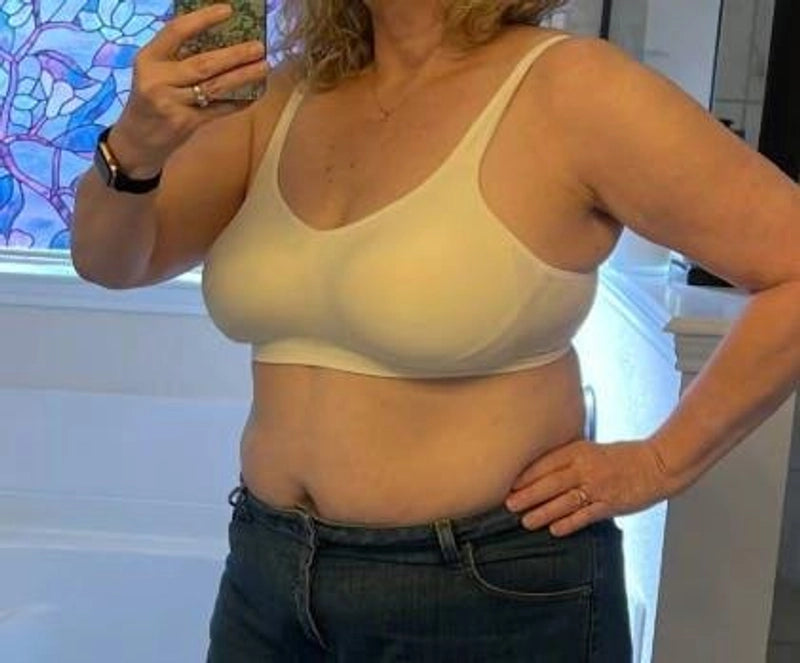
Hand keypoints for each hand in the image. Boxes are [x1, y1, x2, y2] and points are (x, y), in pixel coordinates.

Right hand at [116, 3, 268, 169]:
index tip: (227, 10)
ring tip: (263, 67)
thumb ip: (177, 56)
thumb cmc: (150, 99)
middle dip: (235, 55)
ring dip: (243, 77)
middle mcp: (158, 80)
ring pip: (214, 87)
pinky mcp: (186, 124)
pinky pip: (219, 110)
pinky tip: (254, 94)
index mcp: (148, 59)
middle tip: (259, 47)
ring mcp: (172, 104)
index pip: (176, 31)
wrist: (135, 141)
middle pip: (203, 63)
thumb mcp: (153, 72)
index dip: (203, 19)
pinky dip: (239, 102)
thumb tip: (220, 36)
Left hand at [504, 438, 677, 536]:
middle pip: (551, 483)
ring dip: (543, 512)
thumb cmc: (623, 456)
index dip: (527, 475)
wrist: (658, 464)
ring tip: (526, 521)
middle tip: (510, 505)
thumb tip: (542, 470)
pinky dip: (569, 523)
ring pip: (565, 501)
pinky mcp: (611, 504)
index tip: (510, 484)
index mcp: (579, 450)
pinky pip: (586, 515)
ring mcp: (598, 487)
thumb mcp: (592, 449)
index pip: (547, 462)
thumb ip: (569, 458)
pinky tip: (555, 530)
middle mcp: (586, 467)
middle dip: (528, 495)